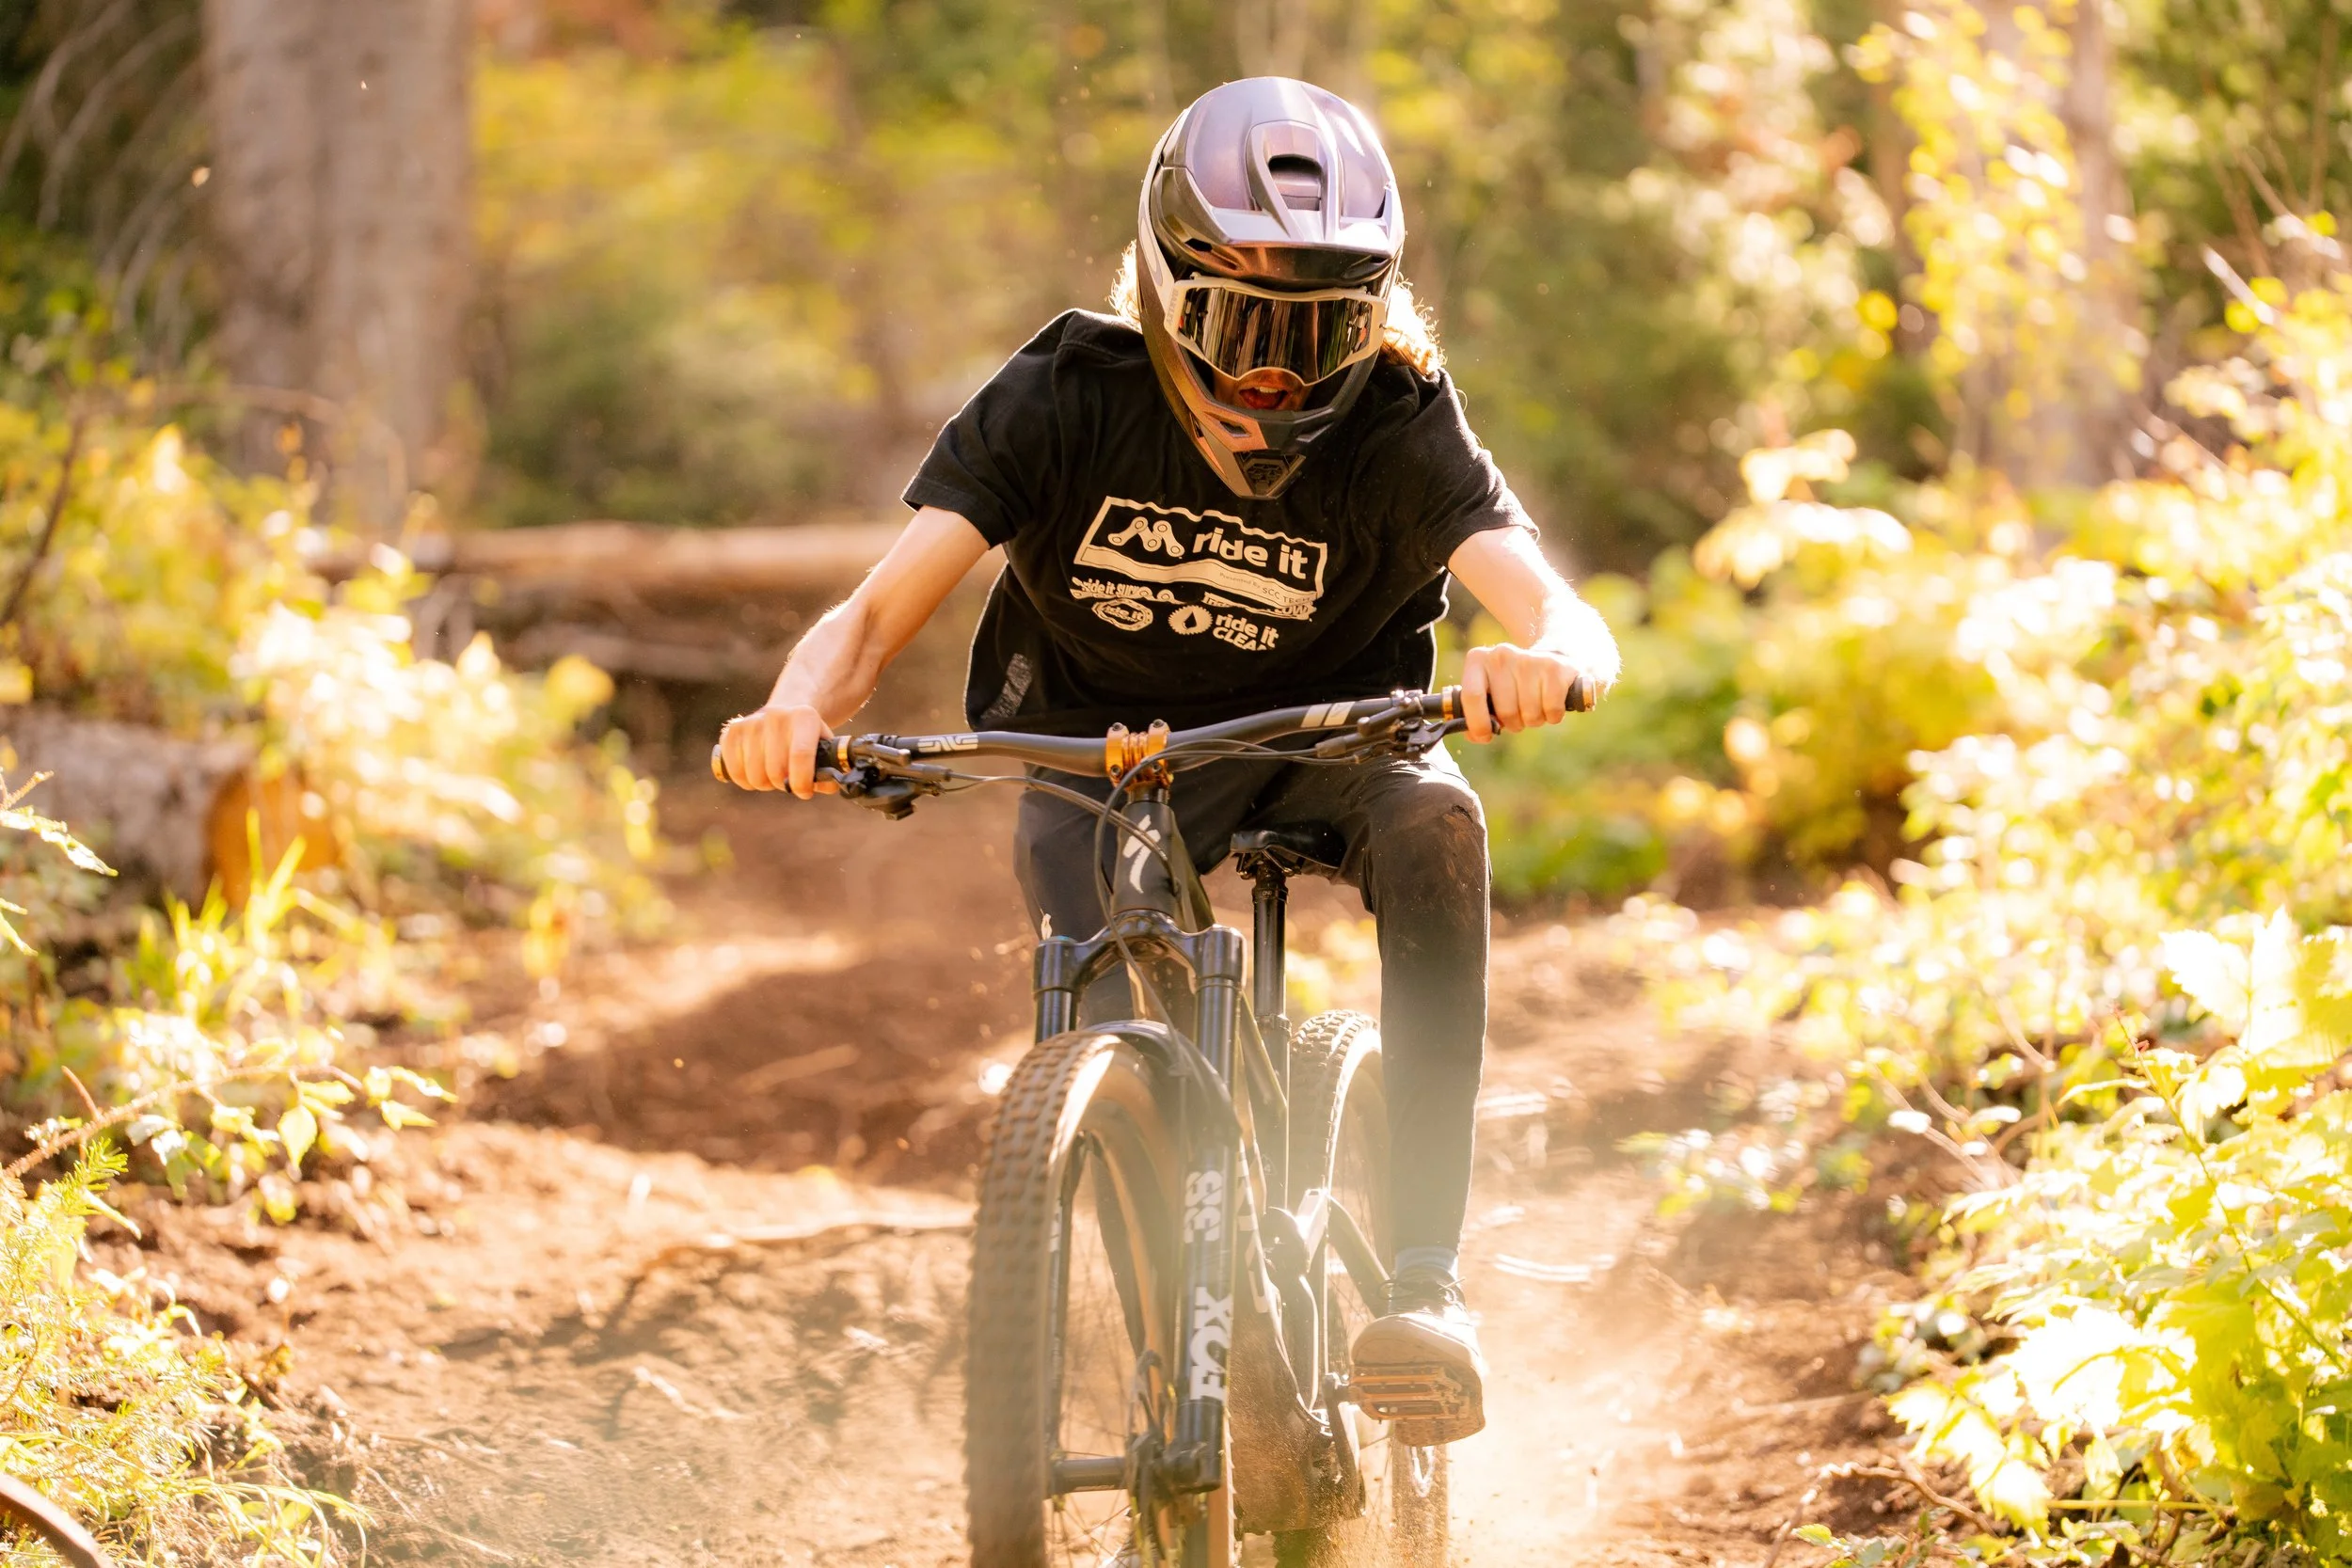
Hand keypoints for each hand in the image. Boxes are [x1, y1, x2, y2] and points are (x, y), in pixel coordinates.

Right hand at [718, 703, 837, 797]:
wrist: (783, 716)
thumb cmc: (806, 741)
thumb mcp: (824, 751)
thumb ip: (829, 773)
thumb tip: (825, 785)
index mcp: (805, 717)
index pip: (801, 755)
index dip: (802, 782)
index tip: (804, 792)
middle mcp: (777, 715)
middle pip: (776, 771)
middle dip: (783, 785)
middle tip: (787, 780)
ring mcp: (752, 722)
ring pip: (755, 776)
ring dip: (764, 784)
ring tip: (771, 774)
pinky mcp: (733, 730)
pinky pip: (735, 771)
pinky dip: (745, 781)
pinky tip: (754, 771)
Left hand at [1460, 643, 1603, 741]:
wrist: (1551, 659)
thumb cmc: (1513, 685)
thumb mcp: (1490, 693)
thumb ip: (1476, 715)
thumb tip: (1476, 735)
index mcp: (1478, 660)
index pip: (1472, 696)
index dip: (1478, 723)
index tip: (1485, 736)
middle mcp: (1501, 655)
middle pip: (1505, 711)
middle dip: (1514, 723)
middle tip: (1519, 714)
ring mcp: (1528, 659)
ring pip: (1530, 714)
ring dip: (1534, 720)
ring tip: (1535, 706)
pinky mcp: (1554, 667)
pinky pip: (1552, 710)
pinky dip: (1553, 716)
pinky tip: (1551, 703)